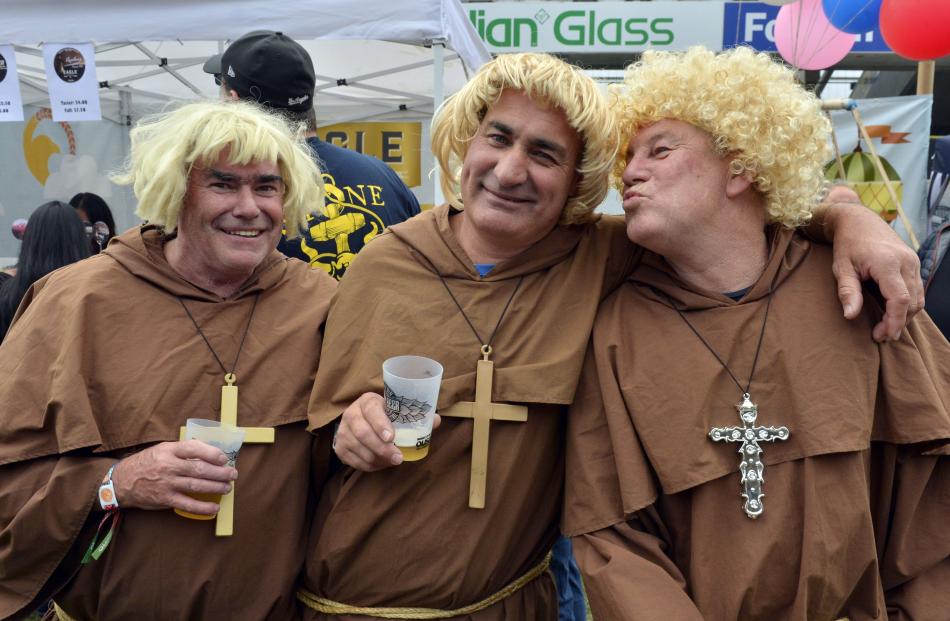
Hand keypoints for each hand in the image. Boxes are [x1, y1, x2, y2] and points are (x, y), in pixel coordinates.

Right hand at [111, 441, 236, 515]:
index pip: (194, 448)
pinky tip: (214, 508)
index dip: (212, 453)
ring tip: (228, 488)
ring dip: (216, 487)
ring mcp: (167, 484)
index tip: (224, 458)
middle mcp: (169, 466)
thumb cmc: (146, 463)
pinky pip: (187, 504)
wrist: (121, 481)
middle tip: (233, 475)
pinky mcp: (165, 499)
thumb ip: (182, 450)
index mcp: (169, 450)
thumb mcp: (162, 449)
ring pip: (197, 485)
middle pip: (200, 469)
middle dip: (220, 472)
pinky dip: (202, 507)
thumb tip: (208, 451)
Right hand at [333, 392, 441, 471]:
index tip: (391, 437)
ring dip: (376, 459)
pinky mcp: (339, 447)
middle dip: (382, 448)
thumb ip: (416, 415)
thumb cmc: (384, 416)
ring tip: (391, 461)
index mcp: (367, 401)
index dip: (380, 424)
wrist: (359, 422)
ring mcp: (342, 431)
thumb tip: (435, 421)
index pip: (371, 410)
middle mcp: (351, 414)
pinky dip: (368, 465)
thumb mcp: (397, 411)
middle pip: (362, 433)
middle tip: (398, 458)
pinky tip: (380, 464)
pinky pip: (353, 461)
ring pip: (357, 448)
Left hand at [821, 188, 923, 340]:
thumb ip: (847, 291)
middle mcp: (906, 261)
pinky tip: (893, 313)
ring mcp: (912, 260)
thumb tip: (850, 316)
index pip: (900, 299)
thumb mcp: (841, 268)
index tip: (882, 335)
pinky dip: (908, 304)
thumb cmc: (847, 244)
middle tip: (880, 336)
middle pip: (912, 301)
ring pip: (918, 297)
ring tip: (886, 328)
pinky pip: (917, 289)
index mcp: (887, 262)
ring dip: (905, 316)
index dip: (894, 321)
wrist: (858, 220)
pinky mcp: (913, 262)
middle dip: (898, 322)